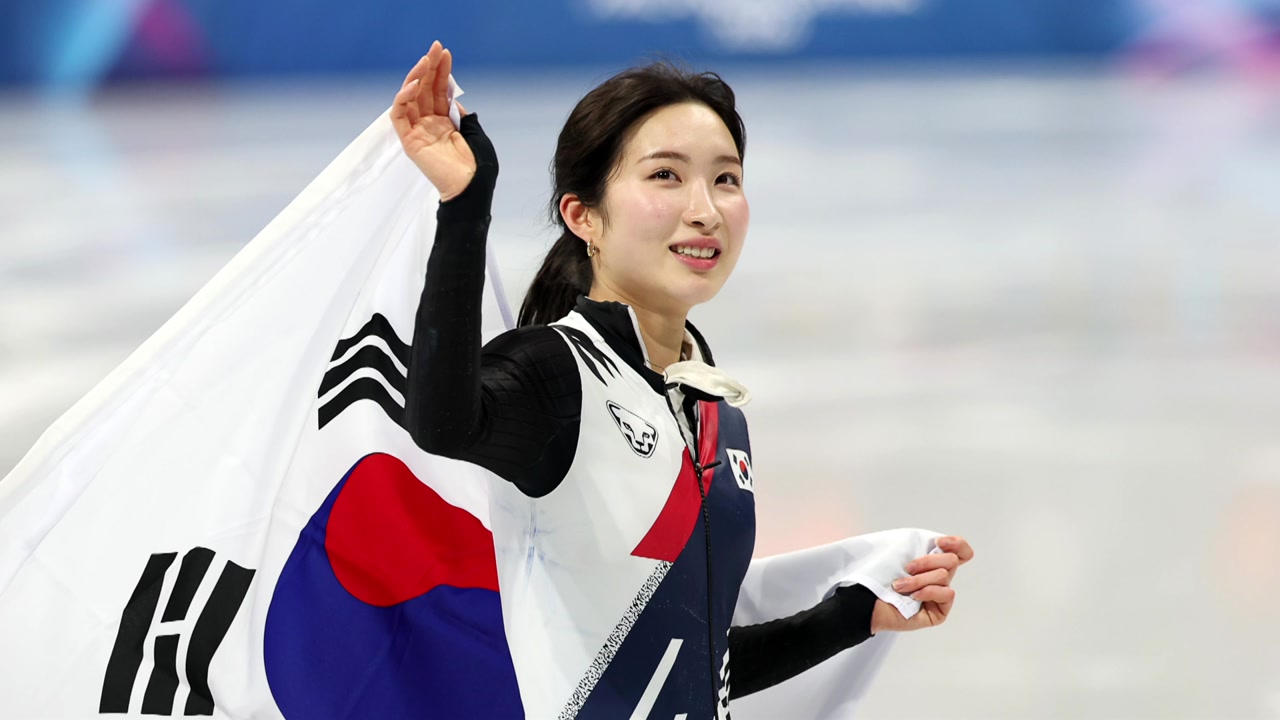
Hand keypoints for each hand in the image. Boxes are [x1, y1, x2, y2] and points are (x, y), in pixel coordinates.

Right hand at [390, 41, 475, 200]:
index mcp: (445, 122)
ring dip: (416, 77)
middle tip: (435, 47)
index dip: (441, 71)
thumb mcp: (476, 134)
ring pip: (410, 97)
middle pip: (425, 89)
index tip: (445, 52)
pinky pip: (399, 115)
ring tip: (426, 61)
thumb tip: (452, 99)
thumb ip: (463, 115)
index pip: (439, 90)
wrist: (471, 189)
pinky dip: (403, 98)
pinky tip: (414, 85)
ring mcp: (418, 131)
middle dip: (429, 66)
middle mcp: (430, 124)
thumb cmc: (478, 166)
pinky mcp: (409, 141)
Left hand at [870, 535, 973, 633]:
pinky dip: (929, 592)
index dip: (956, 544)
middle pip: (952, 560)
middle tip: (907, 568)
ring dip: (919, 579)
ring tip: (900, 586)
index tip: (938, 542)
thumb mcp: (900, 553)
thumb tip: (937, 541)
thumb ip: (920, 545)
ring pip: (944, 576)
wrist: (868, 601)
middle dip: (927, 561)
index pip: (961, 551)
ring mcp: (940, 595)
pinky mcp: (940, 611)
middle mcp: (940, 578)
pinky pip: (947, 594)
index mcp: (933, 563)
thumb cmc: (881, 576)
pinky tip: (914, 597)